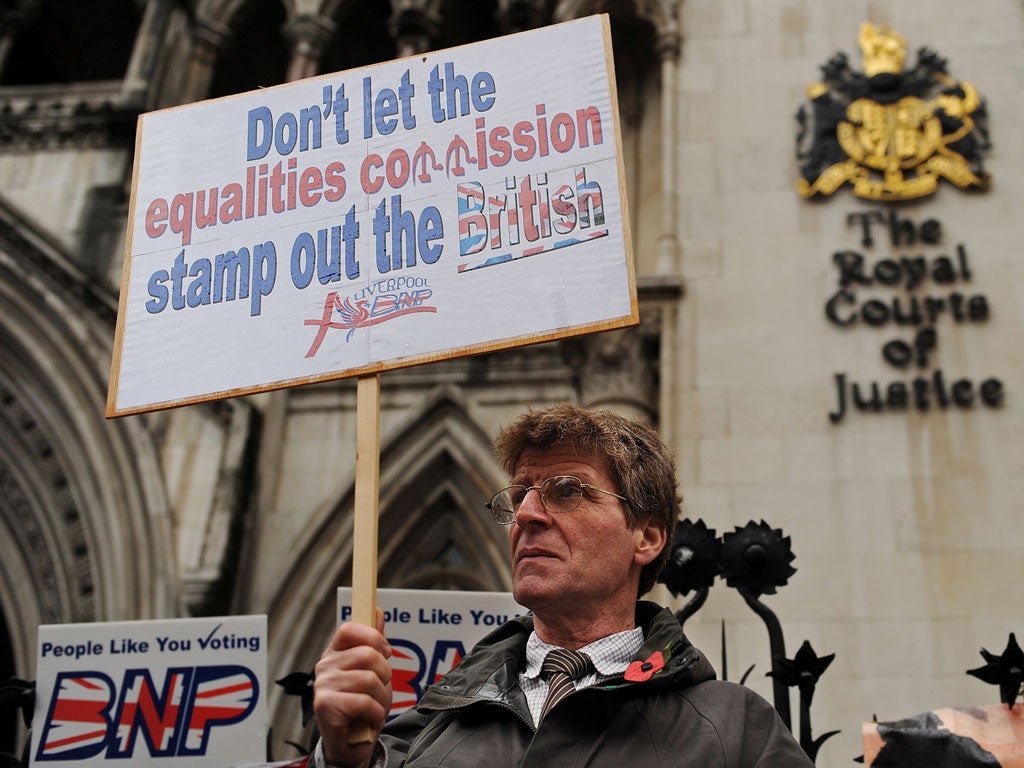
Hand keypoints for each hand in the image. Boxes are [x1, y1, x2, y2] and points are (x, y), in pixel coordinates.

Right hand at [314, 608, 392, 767]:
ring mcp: (323, 685)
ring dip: (381, 698)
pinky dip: (375, 714)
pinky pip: (365, 701)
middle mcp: (325, 666)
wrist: (351, 744)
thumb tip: (377, 611)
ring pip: (370, 679)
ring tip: (372, 708)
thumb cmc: (362, 705)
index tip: (385, 652)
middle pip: (368, 655)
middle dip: (385, 675)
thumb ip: (373, 642)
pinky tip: (369, 719)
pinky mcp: (325, 706)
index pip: (350, 629)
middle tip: (378, 690)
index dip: (373, 637)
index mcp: (335, 653)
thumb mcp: (373, 671)